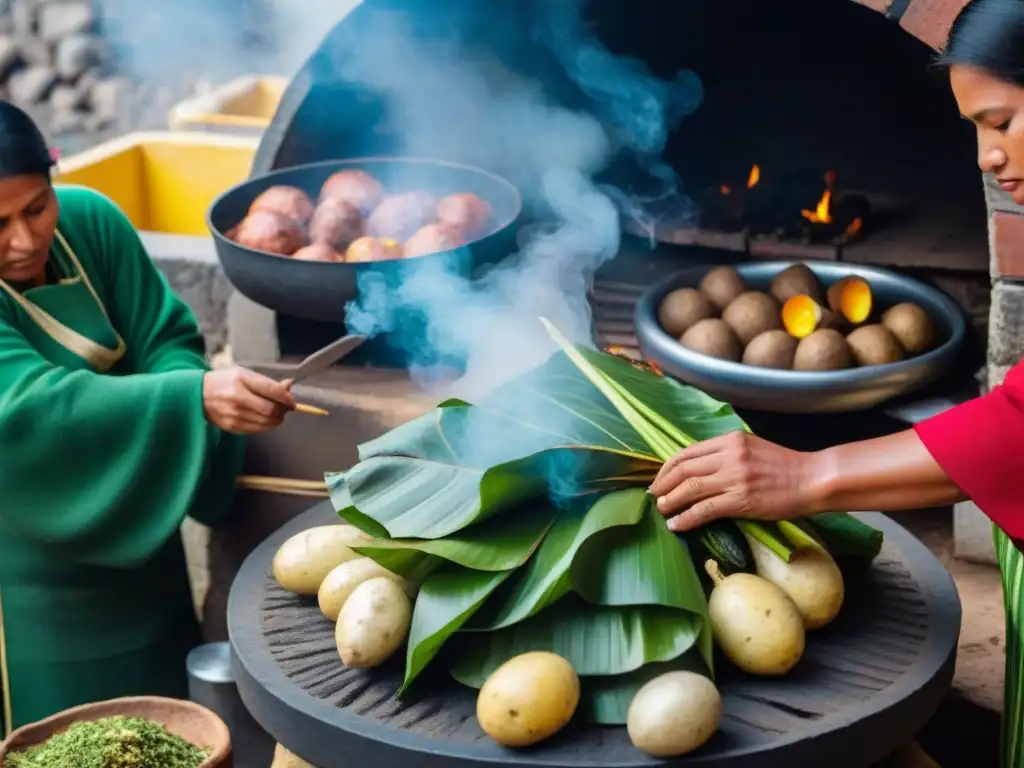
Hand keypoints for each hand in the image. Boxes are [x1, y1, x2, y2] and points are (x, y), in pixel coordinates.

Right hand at [202, 366, 296, 434]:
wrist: (198, 394)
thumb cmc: (225, 382)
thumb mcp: (245, 374)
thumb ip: (267, 382)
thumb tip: (289, 385)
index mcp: (242, 380)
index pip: (273, 391)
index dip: (288, 398)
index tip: (291, 401)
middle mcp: (238, 398)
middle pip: (272, 410)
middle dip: (283, 411)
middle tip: (285, 408)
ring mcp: (234, 414)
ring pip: (267, 422)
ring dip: (277, 419)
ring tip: (276, 414)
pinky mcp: (232, 426)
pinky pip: (258, 429)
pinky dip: (266, 425)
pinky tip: (264, 419)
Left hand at [649, 431, 823, 531]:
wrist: (812, 479)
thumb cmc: (784, 466)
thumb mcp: (751, 448)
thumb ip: (725, 454)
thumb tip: (697, 468)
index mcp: (729, 440)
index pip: (687, 452)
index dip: (667, 467)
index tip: (660, 479)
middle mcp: (729, 455)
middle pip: (683, 469)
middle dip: (663, 484)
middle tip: (654, 496)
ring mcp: (734, 477)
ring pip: (690, 489)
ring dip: (670, 501)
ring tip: (661, 510)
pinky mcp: (741, 500)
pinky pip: (704, 510)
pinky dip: (686, 518)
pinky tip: (676, 525)